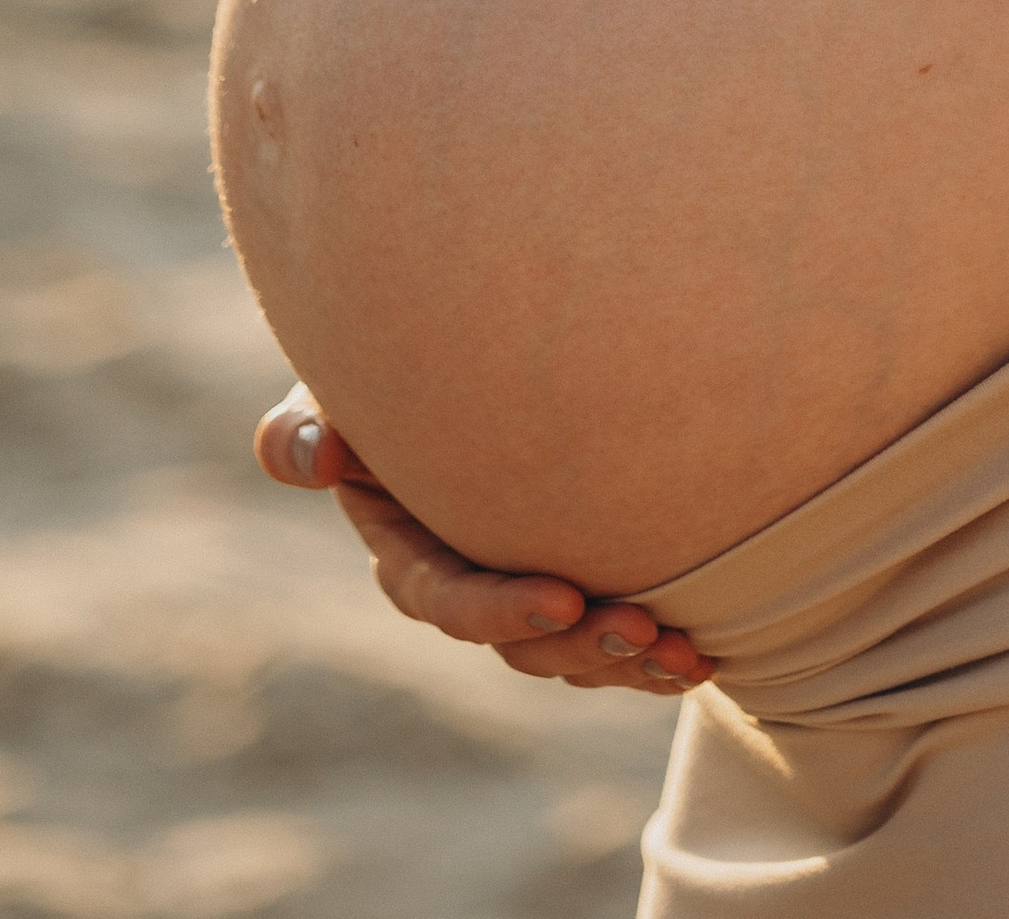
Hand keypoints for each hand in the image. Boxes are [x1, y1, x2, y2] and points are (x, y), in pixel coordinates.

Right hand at [253, 386, 713, 692]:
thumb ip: (306, 426)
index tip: (561, 597)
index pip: (444, 597)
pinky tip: (702, 651)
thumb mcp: (336, 389)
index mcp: (408, 550)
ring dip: (628, 660)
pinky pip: (612, 631)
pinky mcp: (579, 574)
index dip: (497, 607)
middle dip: (581, 646)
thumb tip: (316, 455)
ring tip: (685, 654)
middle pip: (521, 640)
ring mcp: (525, 583)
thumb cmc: (391, 360)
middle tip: (643, 629)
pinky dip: (653, 651)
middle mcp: (468, 581)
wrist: (465, 347)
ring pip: (573, 649)